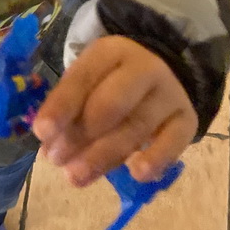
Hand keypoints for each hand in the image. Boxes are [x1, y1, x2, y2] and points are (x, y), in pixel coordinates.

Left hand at [32, 36, 196, 186]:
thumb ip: (69, 110)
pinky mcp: (187, 119)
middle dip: (80, 135)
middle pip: (112, 103)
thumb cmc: (110, 83)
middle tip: (57, 160)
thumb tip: (50, 145)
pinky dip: (156, 158)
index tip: (42, 133)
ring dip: (104, 156)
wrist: (161, 74)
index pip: (83, 78)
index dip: (61, 106)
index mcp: (111, 52)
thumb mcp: (86, 83)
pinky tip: (137, 174)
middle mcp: (144, 68)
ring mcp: (169, 94)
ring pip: (137, 127)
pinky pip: (174, 141)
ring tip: (76, 177)